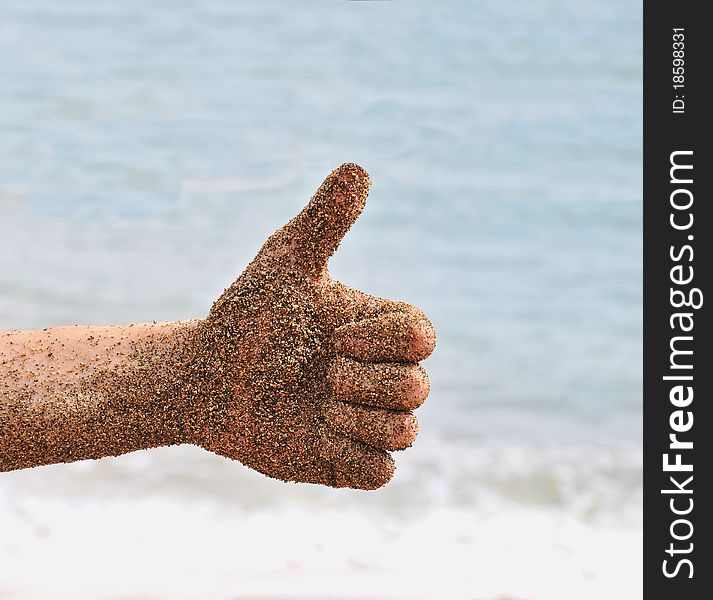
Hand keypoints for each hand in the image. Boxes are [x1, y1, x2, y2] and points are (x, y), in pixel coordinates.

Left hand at [182, 164, 434, 488]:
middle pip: (418, 386)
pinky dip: (350, 454)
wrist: (204, 379)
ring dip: (352, 417)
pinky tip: (316, 435)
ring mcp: (370, 421)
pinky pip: (381, 472)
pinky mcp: (352, 462)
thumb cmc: (246, 317)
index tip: (331, 334)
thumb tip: (357, 166)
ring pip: (406, 431)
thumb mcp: (284, 263)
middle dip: (359, 380)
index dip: (380, 340)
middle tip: (317, 372)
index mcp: (382, 329)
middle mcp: (385, 374)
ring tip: (314, 404)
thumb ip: (324, 221)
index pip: (423, 336)